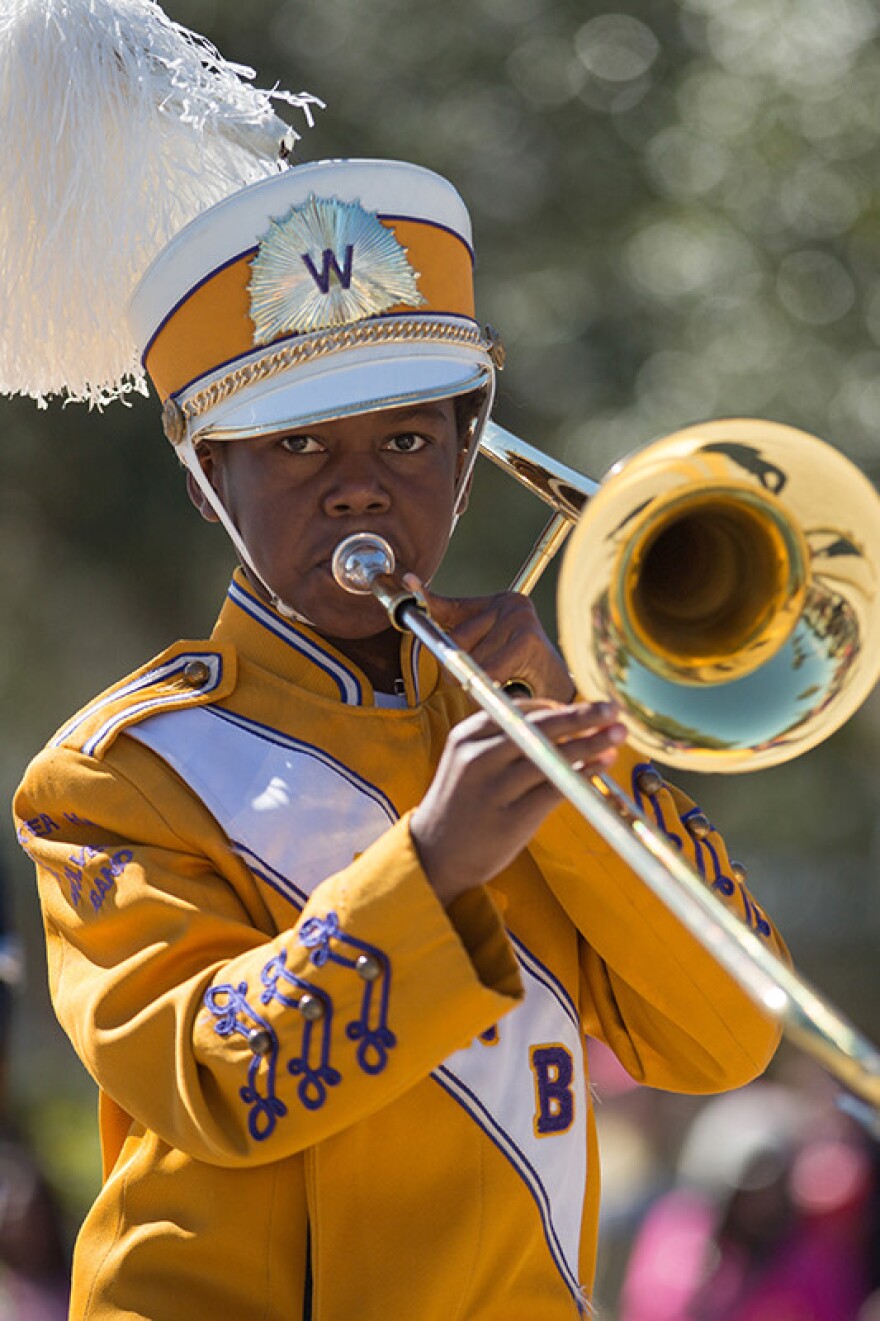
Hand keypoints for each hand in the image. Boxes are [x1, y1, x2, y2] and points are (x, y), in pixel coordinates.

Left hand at [405, 577, 574, 702]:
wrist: (560, 695)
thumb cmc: (521, 674)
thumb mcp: (486, 650)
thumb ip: (457, 633)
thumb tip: (417, 596)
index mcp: (500, 602)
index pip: (452, 605)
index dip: (428, 599)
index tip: (410, 582)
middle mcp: (511, 603)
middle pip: (456, 639)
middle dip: (460, 668)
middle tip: (487, 676)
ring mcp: (520, 618)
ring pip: (470, 658)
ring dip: (479, 681)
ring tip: (503, 681)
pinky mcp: (527, 639)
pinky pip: (488, 670)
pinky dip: (492, 686)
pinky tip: (511, 684)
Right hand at [410, 701, 625, 904]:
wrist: (433, 856)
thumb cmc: (461, 806)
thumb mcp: (469, 762)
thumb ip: (505, 741)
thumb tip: (563, 722)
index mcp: (467, 735)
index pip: (520, 709)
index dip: (559, 707)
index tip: (587, 706)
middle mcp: (478, 756)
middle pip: (541, 727)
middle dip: (582, 716)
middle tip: (613, 709)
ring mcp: (494, 787)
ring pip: (553, 756)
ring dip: (591, 743)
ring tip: (617, 735)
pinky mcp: (511, 817)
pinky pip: (556, 788)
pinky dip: (583, 774)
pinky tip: (601, 766)